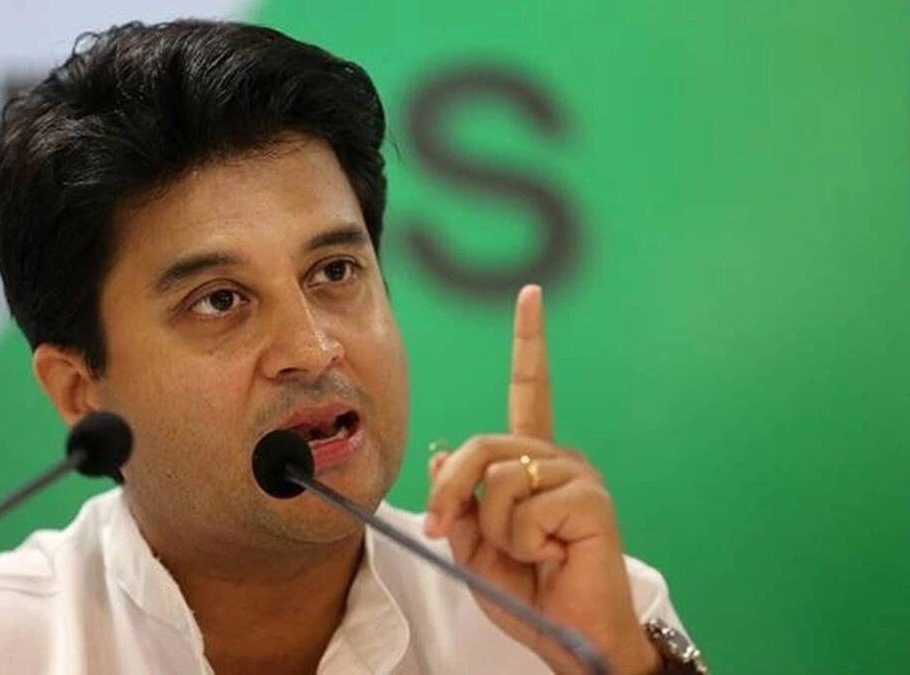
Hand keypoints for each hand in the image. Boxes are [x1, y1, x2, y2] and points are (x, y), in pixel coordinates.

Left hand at [423, 285, 659, 674]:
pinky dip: (522, 541)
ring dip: (495, 530)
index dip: (529, 342)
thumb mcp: (474, 545)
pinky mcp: (589, 497)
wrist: (571, 638)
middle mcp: (558, 457)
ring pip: (496, 479)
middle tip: (443, 531)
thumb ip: (458, 499)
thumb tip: (443, 452)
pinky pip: (523, 507)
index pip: (530, 390)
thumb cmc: (528, 591)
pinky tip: (552, 555)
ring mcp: (577, 474)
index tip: (530, 294)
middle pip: (480, 445)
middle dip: (450, 493)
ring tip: (529, 554)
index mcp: (533, 462)